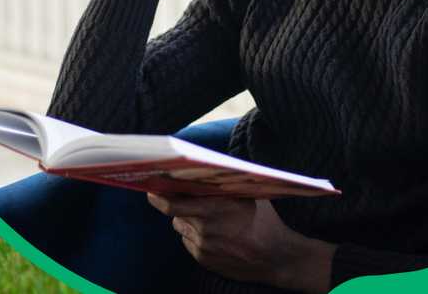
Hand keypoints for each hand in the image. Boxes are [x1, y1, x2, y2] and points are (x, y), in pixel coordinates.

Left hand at [146, 193, 334, 292]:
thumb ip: (223, 185)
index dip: (158, 194)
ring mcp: (204, 246)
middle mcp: (206, 228)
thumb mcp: (247, 196)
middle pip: (173, 213)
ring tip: (203, 215)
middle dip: (165, 202)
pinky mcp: (204, 259)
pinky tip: (211, 233)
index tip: (150, 186)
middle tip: (157, 194)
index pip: (173, 202)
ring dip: (185, 219)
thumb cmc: (264, 220)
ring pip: (180, 226)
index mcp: (216, 208)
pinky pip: (188, 241)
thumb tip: (199, 168)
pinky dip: (193, 235)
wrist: (277, 258)